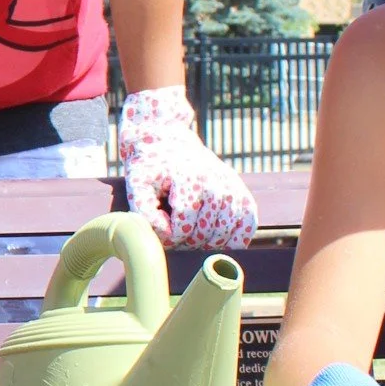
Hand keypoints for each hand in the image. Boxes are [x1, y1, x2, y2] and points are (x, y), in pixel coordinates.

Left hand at [119, 86, 257, 248]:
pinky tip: (217, 238)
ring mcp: (233, 189)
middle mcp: (216, 183)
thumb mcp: (137, 185)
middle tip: (175, 232)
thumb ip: (145, 212)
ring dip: (206, 243)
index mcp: (190, 180)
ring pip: (225, 235)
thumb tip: (168, 235)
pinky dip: (235, 240)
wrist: (169, 142)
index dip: (170, 238)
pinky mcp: (244, 194)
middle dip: (186, 242)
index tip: (161, 229)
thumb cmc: (151, 169)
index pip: (184, 227)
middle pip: (204, 234)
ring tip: (190, 233)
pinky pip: (247, 227)